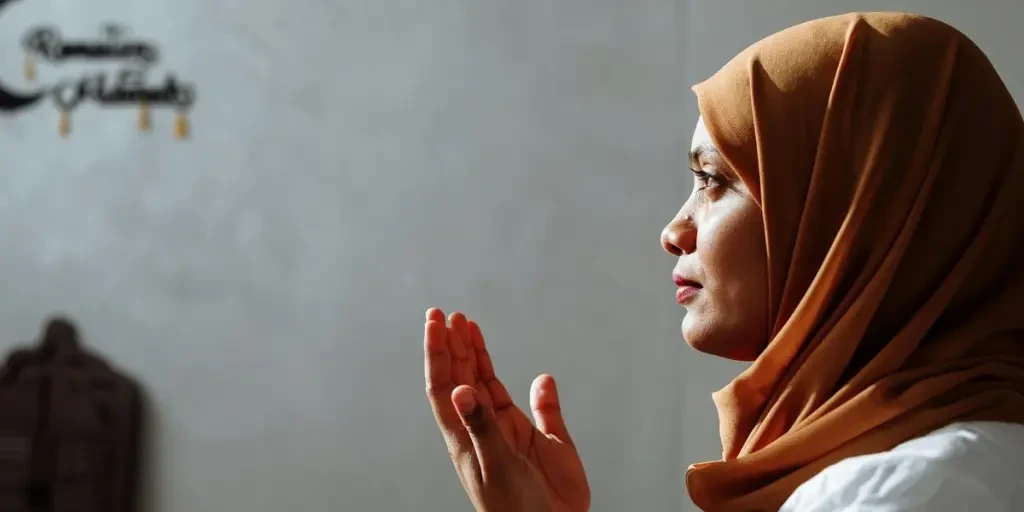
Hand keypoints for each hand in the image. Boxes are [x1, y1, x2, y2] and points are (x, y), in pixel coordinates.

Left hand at [423, 308, 590, 511]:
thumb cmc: (515, 510)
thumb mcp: (495, 465)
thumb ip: (482, 426)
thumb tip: (460, 389)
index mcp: (465, 434)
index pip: (444, 384)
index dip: (438, 352)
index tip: (435, 321)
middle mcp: (482, 427)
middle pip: (461, 376)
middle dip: (453, 345)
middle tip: (447, 314)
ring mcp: (508, 431)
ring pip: (487, 383)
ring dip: (476, 355)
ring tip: (468, 324)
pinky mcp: (539, 439)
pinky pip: (537, 406)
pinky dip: (538, 390)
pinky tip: (540, 378)